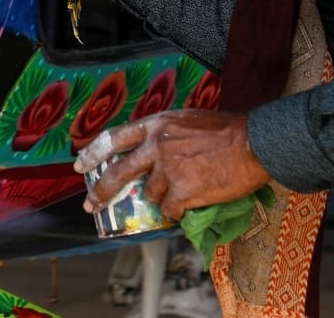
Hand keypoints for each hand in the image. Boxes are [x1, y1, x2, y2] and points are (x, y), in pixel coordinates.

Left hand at [72, 109, 270, 221]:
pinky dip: (176, 212)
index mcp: (156, 125)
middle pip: (118, 171)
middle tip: (91, 205)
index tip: (79, 165)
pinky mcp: (183, 191)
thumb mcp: (188, 120)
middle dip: (101, 191)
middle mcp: (156, 146)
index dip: (93, 152)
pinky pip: (170, 209)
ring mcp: (168, 169)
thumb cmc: (227, 130)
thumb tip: (154, 154)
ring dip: (163, 198)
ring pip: (152, 194)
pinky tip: (188, 206)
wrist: (253, 143)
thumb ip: (167, 135)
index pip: (114, 138)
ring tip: (183, 191)